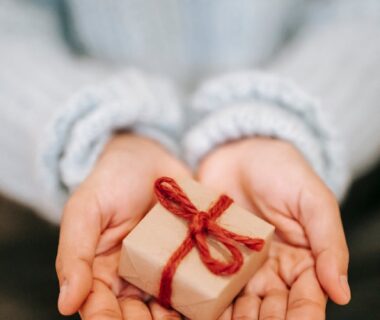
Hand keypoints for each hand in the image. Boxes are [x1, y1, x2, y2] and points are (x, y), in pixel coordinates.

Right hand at [56, 133, 188, 318]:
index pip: (102, 310)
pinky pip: (196, 283)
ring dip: (178, 318)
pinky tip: (213, 303)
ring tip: (193, 316)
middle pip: (139, 316)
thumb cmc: (111, 181)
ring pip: (169, 308)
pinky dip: (204, 297)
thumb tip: (66, 303)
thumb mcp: (85, 212)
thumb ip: (74, 254)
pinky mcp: (190, 257)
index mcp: (102, 273)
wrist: (148, 156)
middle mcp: (133, 278)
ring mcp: (164, 270)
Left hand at [198, 137, 349, 318]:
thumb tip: (341, 292)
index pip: (306, 300)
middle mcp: (272, 269)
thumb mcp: (313, 202)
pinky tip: (202, 310)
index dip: (301, 317)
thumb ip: (329, 244)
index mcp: (303, 261)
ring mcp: (241, 264)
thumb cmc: (282, 172)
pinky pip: (213, 284)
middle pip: (271, 309)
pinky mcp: (214, 254)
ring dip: (236, 318)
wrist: (239, 152)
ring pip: (242, 304)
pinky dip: (210, 301)